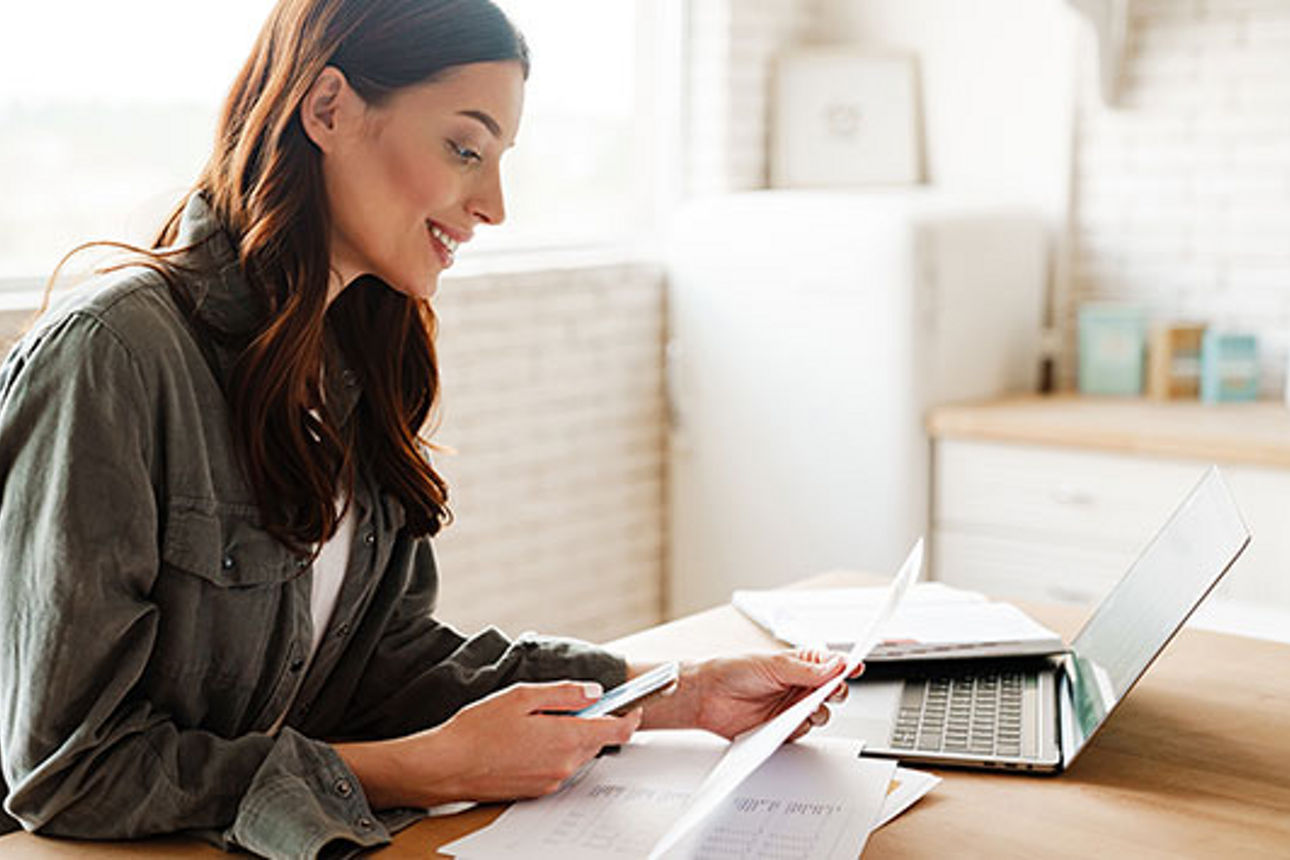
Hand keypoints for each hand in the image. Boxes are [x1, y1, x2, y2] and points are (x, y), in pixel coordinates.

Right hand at [335, 681, 640, 807]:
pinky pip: (559, 765)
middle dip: (597, 720)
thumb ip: (564, 693)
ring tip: (546, 717)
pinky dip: (556, 749)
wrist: (446, 767)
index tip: (636, 703)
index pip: (617, 729)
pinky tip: (532, 737)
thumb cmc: (478, 730)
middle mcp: (564, 764)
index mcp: (566, 738)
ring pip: (578, 753)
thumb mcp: (522, 696)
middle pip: (598, 740)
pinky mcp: (537, 790)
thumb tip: (594, 691)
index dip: (631, 715)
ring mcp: (551, 780)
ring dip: (574, 735)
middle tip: (582, 701)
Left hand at [640, 649, 861, 740]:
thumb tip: (835, 666)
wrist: (706, 696)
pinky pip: (803, 732)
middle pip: (833, 692)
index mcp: (799, 664)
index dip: (846, 667)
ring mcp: (792, 708)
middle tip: (829, 691)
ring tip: (803, 707)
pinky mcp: (783, 729)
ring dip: (818, 711)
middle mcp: (799, 686)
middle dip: (836, 692)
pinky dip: (800, 728)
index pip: (832, 666)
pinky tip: (789, 721)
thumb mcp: (772, 664)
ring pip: (822, 714)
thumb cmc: (733, 671)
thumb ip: (807, 669)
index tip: (856, 668)